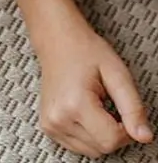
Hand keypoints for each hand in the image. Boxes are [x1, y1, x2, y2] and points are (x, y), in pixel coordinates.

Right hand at [38, 25, 152, 156]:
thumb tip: (144, 137)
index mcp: (74, 104)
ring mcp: (50, 124)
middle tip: (107, 103)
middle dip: (113, 131)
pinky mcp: (48, 127)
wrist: (57, 40)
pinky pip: (79, 146)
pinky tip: (85, 113)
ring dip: (101, 134)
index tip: (121, 108)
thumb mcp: (117, 73)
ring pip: (92, 151)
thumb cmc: (85, 51)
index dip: (126, 129)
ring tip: (94, 106)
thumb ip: (133, 108)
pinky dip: (89, 135)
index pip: (112, 140)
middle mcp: (57, 117)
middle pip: (102, 147)